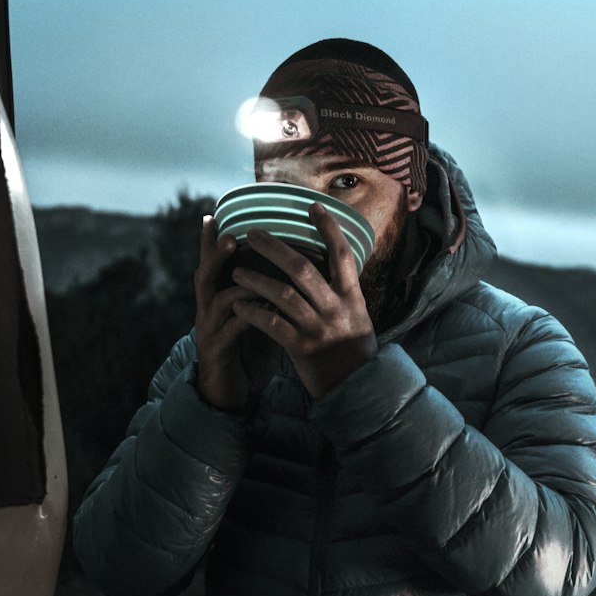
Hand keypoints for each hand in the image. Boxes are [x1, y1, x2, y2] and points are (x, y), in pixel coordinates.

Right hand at [193, 215, 280, 412]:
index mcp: (219, 298)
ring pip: (216, 300)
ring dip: (235, 286)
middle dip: (214, 254)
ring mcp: (210, 330)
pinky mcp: (218, 351)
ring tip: (249, 274)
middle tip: (228, 236)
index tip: (216, 214)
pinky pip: (230, 331)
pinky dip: (247, 319)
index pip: (215, 264)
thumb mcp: (256, 316)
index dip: (212, 241)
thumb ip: (265, 293)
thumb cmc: (248, 350)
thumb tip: (294, 269)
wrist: (231, 390)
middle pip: (206, 275)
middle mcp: (209, 310)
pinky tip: (261, 312)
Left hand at [230, 203, 377, 399]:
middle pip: (301, 268)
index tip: (312, 206)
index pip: (341, 254)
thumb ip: (343, 293)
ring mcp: (318, 328)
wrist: (358, 389)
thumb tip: (332, 265)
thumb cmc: (355, 352)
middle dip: (274, 247)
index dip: (328, 227)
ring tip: (237, 270)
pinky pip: (272, 324)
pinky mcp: (302, 348)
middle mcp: (336, 308)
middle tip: (252, 233)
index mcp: (352, 297)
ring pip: (282, 294)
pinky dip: (253, 312)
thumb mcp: (359, 318)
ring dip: (255, 278)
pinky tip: (239, 304)